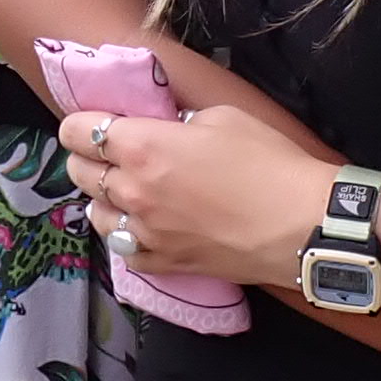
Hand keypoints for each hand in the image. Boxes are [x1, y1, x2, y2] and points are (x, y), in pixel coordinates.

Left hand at [59, 101, 323, 286]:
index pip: (78, 132)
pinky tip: (143, 226)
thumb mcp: (222, 117)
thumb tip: (164, 124)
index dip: (80, 123)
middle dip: (89, 157)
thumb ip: (179, 118)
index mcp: (142, 147)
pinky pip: (123, 249)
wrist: (302, 226)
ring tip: (126, 190)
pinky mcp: (162, 262)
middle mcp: (132, 191)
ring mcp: (144, 232)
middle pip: (80, 171)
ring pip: (95, 213)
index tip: (93, 122)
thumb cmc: (268, 164)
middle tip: (111, 152)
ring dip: (104, 198)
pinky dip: (126, 235)